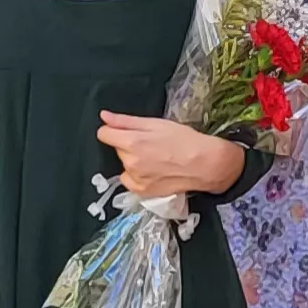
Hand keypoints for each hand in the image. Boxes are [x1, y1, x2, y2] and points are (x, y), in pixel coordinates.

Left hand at [97, 112, 245, 197]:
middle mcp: (130, 162)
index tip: (123, 131)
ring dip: (134, 160)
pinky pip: (129, 180)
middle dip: (128, 145)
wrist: (204, 164)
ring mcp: (135, 179)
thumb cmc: (183, 139)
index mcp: (132, 141)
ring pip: (125, 164)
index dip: (113, 130)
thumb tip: (104, 116)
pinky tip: (153, 171)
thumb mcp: (155, 123)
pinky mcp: (141, 191)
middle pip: (117, 149)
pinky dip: (137, 176)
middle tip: (150, 144)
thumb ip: (125, 121)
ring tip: (155, 158)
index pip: (103, 134)